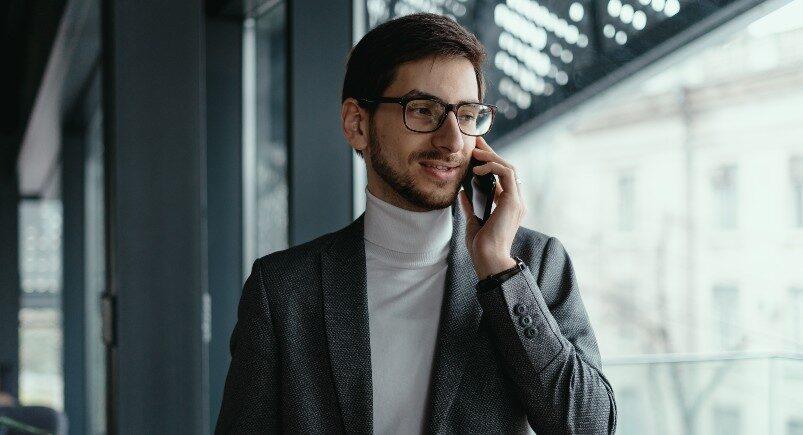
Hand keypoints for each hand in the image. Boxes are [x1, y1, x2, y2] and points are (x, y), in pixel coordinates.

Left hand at [458, 136, 526, 279]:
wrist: (488, 260)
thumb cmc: (481, 246)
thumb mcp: (473, 221)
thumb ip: (470, 206)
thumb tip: (462, 192)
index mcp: (507, 205)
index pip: (502, 176)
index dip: (490, 161)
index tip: (476, 151)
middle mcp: (515, 201)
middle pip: (506, 168)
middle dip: (491, 153)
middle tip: (476, 141)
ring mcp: (516, 201)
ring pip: (509, 168)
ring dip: (492, 158)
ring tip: (476, 153)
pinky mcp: (512, 202)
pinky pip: (507, 174)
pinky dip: (493, 168)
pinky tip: (478, 170)